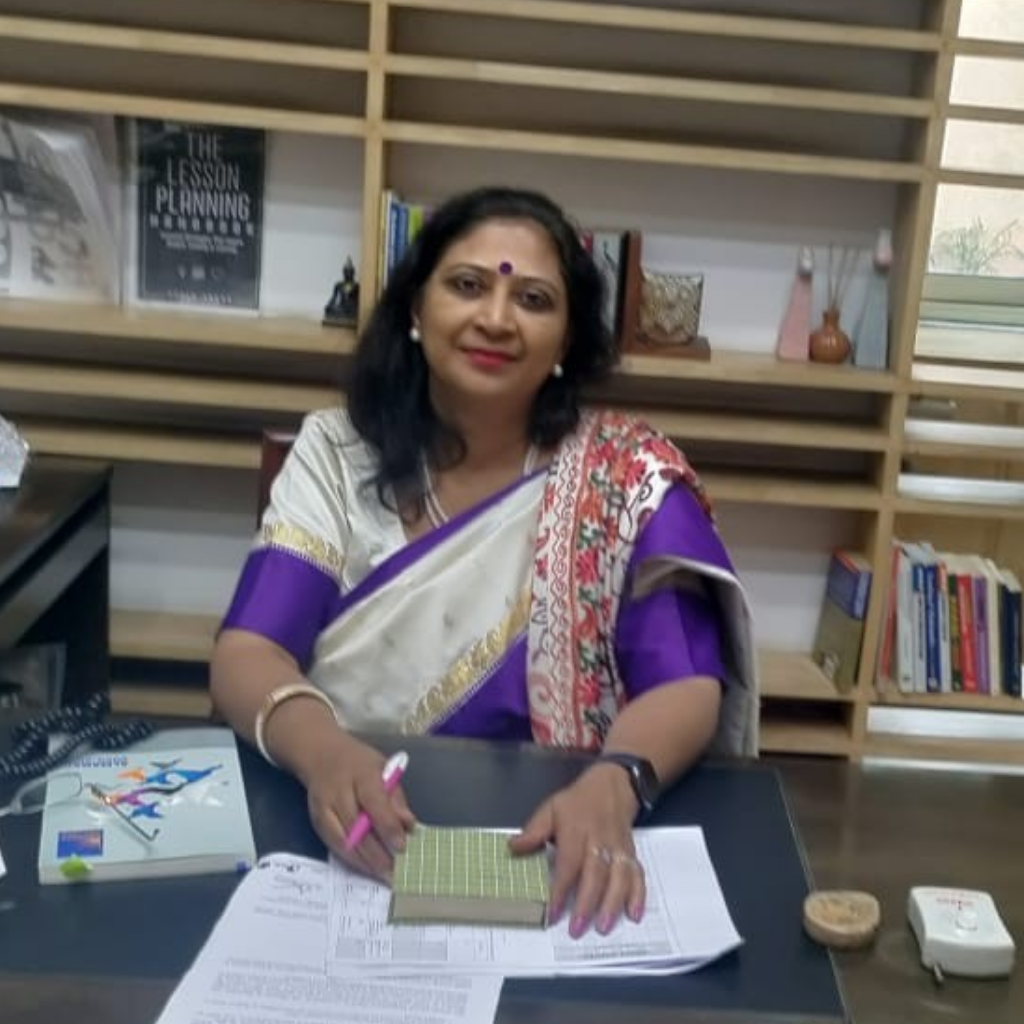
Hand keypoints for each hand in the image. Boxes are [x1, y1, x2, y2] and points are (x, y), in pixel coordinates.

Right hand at [297, 732, 415, 880]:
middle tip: (394, 870)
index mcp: (362, 774)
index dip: (388, 826)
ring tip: (382, 875)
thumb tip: (408, 825)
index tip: (402, 846)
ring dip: (363, 861)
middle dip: (376, 852)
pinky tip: (365, 868)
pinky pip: (333, 844)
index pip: (375, 802)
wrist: (321, 755)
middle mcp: (339, 791)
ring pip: (343, 839)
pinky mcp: (316, 820)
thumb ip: (396, 798)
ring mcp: (324, 807)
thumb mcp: (384, 769)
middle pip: (357, 826)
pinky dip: (350, 859)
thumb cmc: (359, 764)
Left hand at [508, 763, 645, 937]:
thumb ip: (534, 831)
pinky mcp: (631, 852)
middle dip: (587, 903)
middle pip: (596, 873)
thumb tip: (513, 847)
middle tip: (577, 929)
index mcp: (576, 829)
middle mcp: (600, 840)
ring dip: (613, 903)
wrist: (612, 785)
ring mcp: (618, 847)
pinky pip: (638, 874)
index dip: (560, 889)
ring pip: (619, 876)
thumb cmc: (577, 802)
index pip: (569, 862)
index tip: (552, 913)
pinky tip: (634, 914)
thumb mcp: (551, 809)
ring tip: (603, 927)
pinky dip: (638, 894)